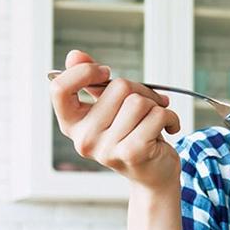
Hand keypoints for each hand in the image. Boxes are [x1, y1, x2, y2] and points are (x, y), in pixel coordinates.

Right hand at [49, 49, 181, 190]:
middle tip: (146, 105)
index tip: (104, 73)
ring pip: (139, 101)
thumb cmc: (132, 135)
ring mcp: (106, 149)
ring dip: (157, 105)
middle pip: (117, 86)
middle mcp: (84, 139)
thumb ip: (91, 81)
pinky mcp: (132, 153)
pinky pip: (156, 115)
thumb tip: (74, 55)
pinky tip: (169, 128)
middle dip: (140, 90)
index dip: (84, 72)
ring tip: (156, 120)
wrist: (153, 174)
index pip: (59, 89)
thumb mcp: (109, 107)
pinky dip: (170, 117)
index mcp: (72, 125)